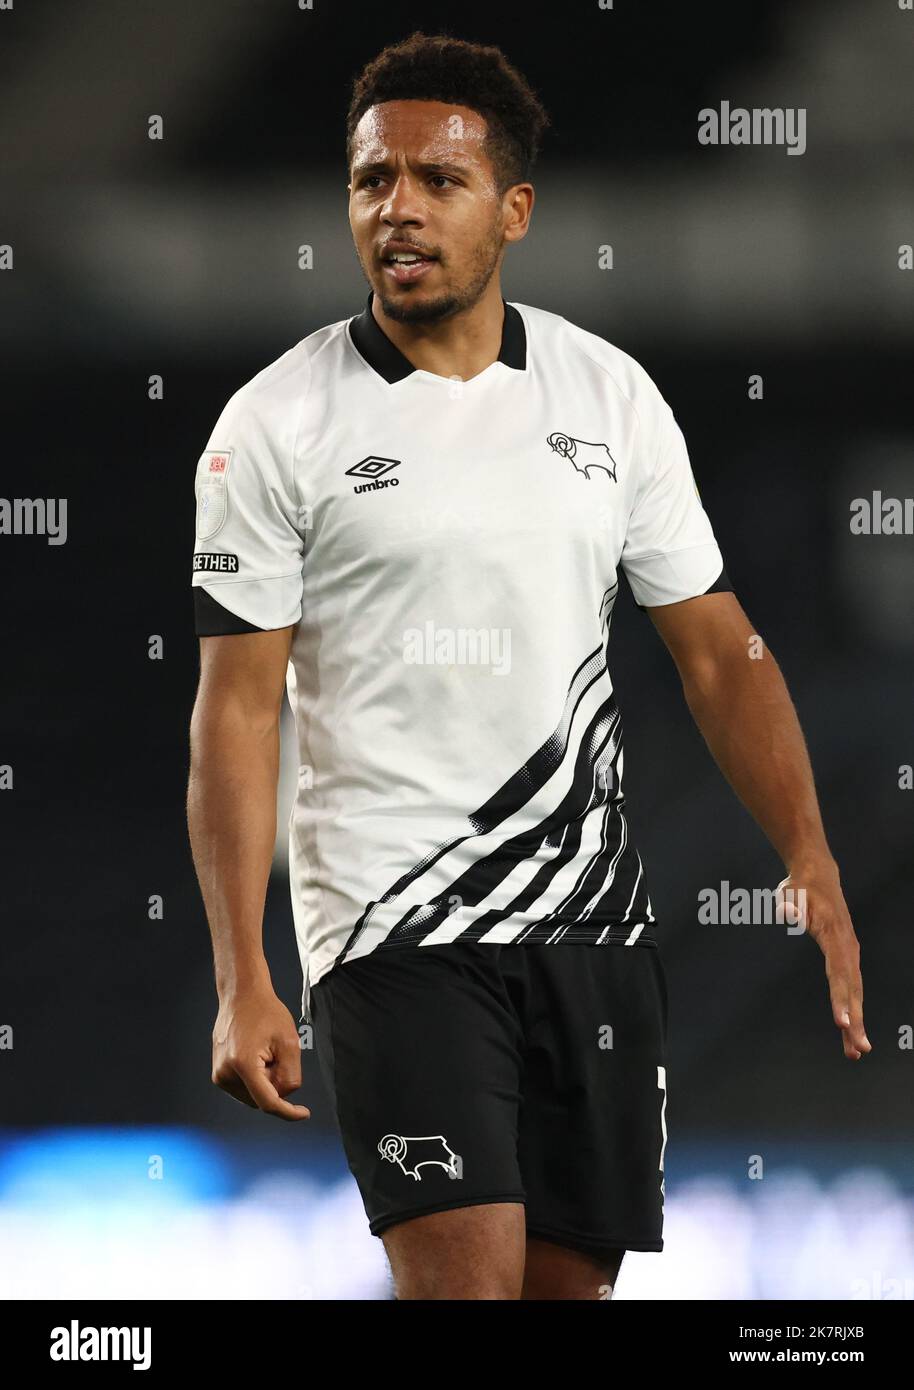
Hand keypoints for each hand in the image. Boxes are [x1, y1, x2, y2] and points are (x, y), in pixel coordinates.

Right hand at [212, 986, 310, 1118]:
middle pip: (261, 1098)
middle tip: (278, 1055)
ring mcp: (219, 1075)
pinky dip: (257, 1078)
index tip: (304, 1113)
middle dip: (276, 1084)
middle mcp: (225, 1074)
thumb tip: (284, 1096)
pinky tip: (257, 1055)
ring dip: (266, 1081)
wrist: (241, 996)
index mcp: (243, 1065)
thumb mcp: (289, 1042)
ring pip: (253, 1095)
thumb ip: (291, 1075)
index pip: (268, 1102)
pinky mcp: (218, 1074)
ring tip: (265, 1052)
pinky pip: (245, 1088)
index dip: (288, 1111)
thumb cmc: (266, 1013)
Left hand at [777, 863, 870, 1061]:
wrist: (817, 875)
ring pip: (855, 992)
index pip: (838, 973)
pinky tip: (852, 1030)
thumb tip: (787, 914)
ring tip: (857, 1051)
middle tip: (857, 1049)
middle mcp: (847, 947)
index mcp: (834, 935)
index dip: (841, 999)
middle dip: (856, 1021)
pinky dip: (854, 1008)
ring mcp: (850, 953)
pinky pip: (852, 987)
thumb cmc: (800, 888)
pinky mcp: (847, 957)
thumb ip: (789, 904)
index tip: (842, 1023)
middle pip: (852, 989)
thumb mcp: (789, 892)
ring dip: (857, 1021)